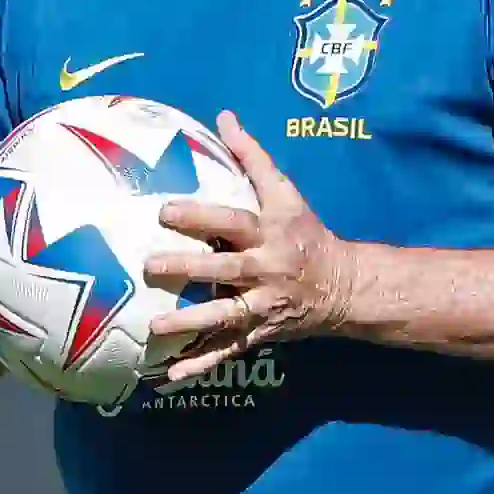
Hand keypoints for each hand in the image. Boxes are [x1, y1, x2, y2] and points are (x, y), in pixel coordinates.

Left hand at [142, 115, 356, 383]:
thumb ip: (252, 158)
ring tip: (155, 329)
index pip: (232, 222)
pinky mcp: (258, 334)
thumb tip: (224, 116)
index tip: (165, 211)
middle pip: (223, 269)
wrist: (344, 287)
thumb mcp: (286, 193)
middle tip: (149, 266)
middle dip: (187, 269)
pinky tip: (170, 377)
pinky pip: (227, 352)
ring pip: (223, 317)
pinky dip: (200, 366)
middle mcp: (265, 271)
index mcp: (269, 234)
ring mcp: (262, 307)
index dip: (200, 217)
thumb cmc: (306, 233)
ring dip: (189, 324)